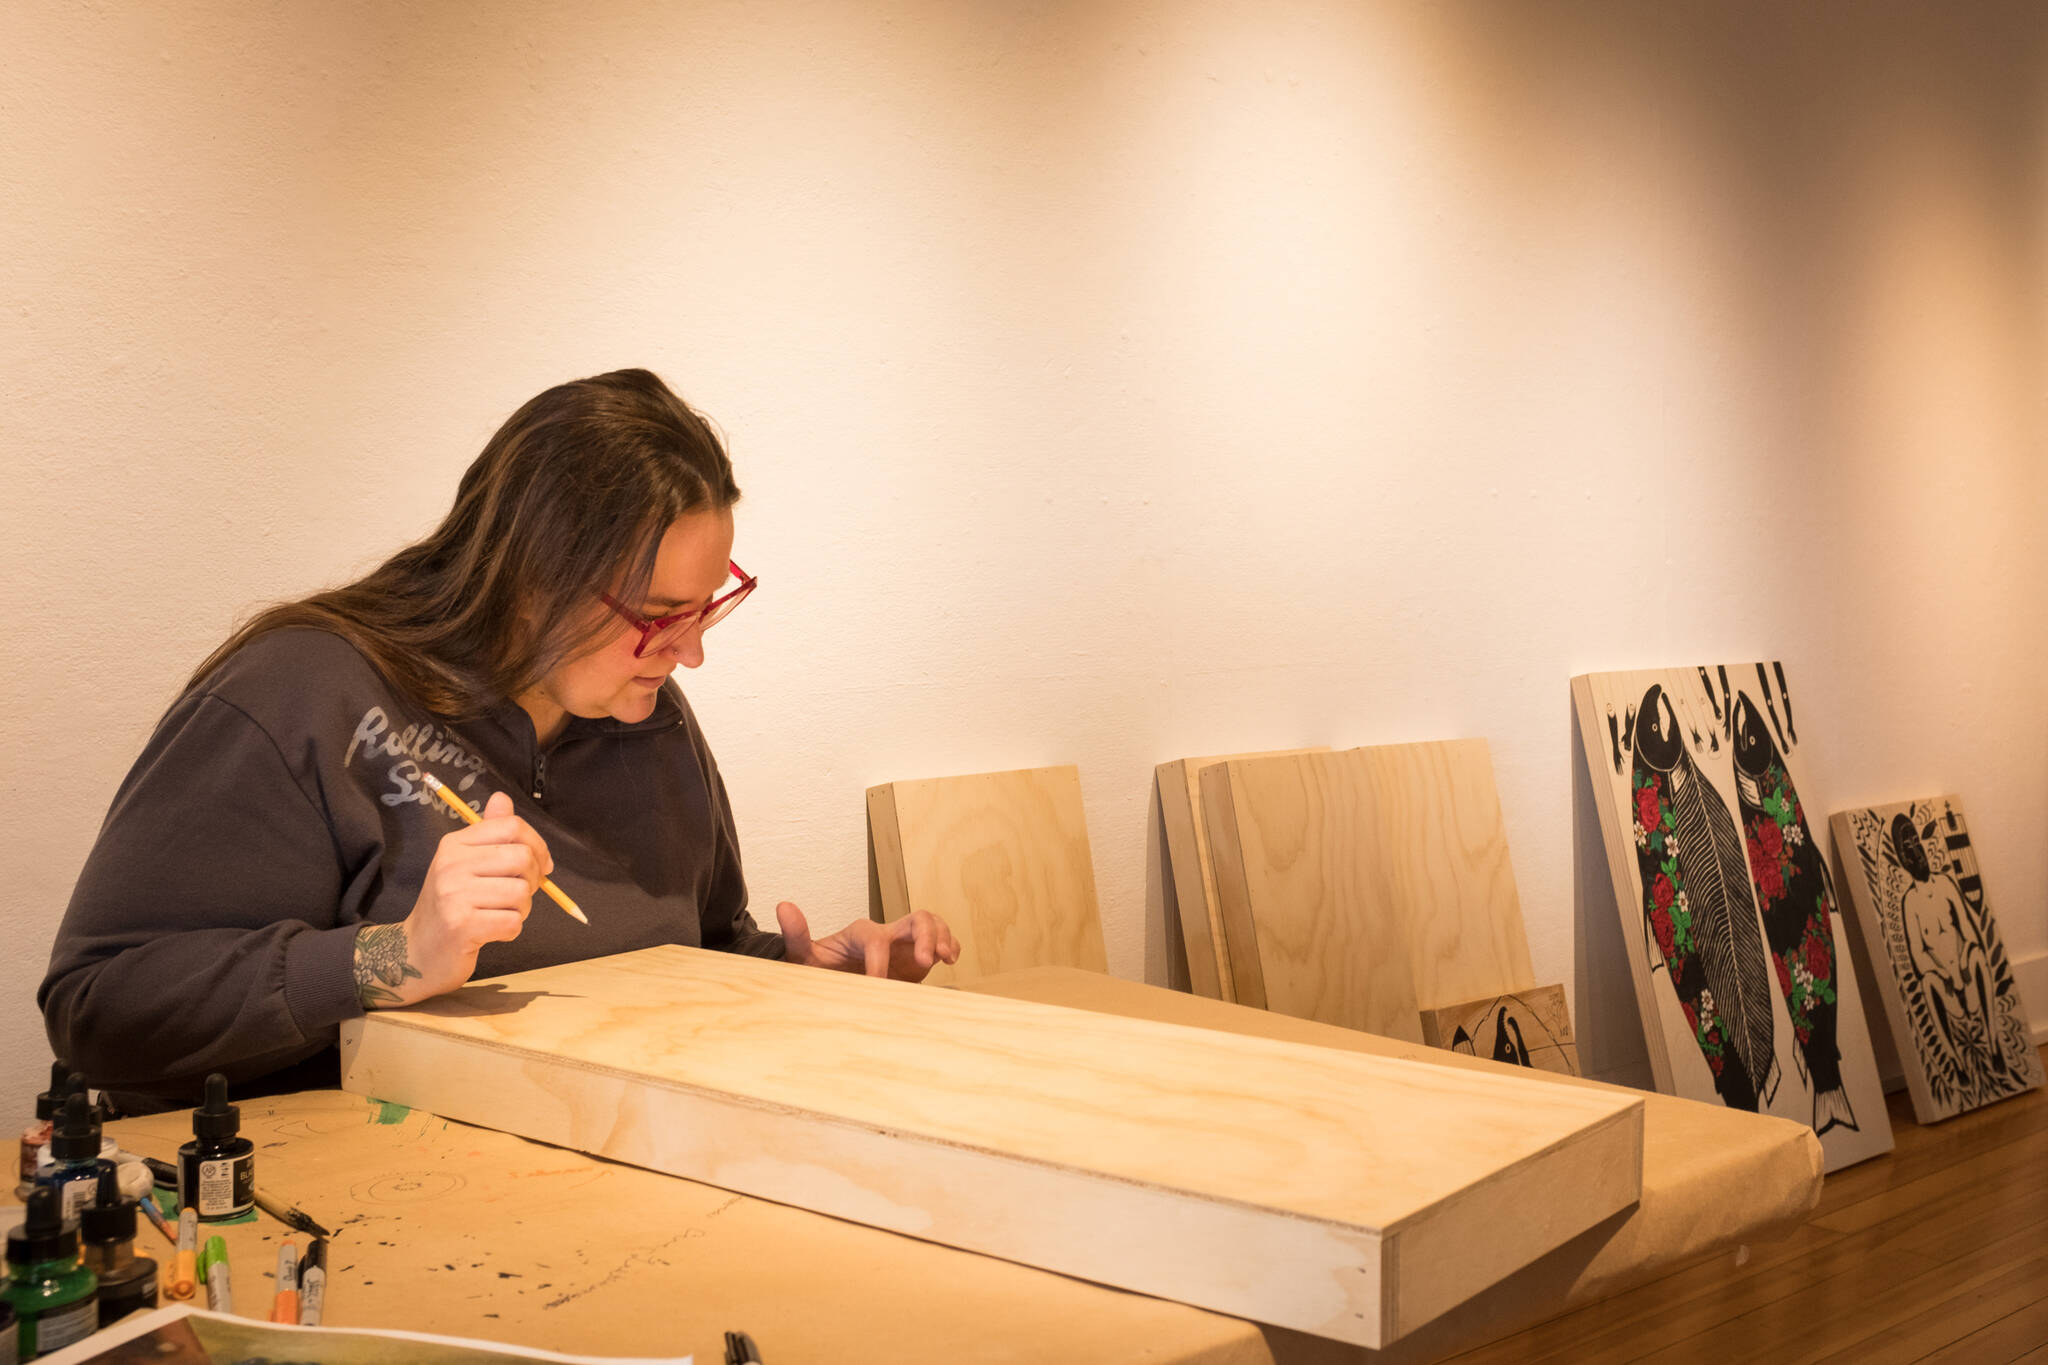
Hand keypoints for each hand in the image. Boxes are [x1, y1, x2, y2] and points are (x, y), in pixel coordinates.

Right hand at [355, 791, 552, 1007]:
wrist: (416, 953)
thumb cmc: (450, 907)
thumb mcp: (464, 864)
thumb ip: (488, 833)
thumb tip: (503, 798)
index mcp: (454, 844)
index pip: (512, 826)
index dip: (537, 845)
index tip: (540, 866)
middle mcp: (451, 864)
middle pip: (522, 857)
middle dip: (532, 879)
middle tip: (518, 895)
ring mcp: (454, 895)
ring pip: (521, 892)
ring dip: (521, 909)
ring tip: (499, 914)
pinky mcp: (462, 926)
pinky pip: (513, 922)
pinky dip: (511, 930)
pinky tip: (492, 932)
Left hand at [776, 901, 960, 981]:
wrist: (831, 987)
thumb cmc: (819, 973)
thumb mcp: (804, 957)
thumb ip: (796, 934)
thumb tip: (783, 906)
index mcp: (860, 934)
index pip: (876, 938)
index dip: (879, 959)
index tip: (877, 984)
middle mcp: (886, 934)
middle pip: (914, 918)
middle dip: (924, 936)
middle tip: (927, 961)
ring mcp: (904, 944)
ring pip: (930, 924)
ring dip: (941, 937)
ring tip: (946, 958)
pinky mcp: (916, 957)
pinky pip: (939, 942)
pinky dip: (949, 945)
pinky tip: (951, 960)